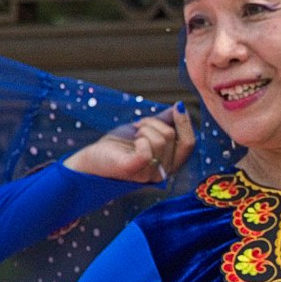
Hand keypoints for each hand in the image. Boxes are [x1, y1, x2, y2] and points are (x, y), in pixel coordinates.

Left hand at [64, 105, 194, 184]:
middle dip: (154, 123)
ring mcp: (148, 174)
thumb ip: (164, 122)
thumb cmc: (118, 146)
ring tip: (132, 134)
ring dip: (143, 128)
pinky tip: (132, 141)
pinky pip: (146, 151)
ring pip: (160, 140)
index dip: (185, 123)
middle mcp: (162, 173)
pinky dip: (139, 139)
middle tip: (138, 126)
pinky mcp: (132, 170)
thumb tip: (180, 108)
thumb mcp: (145, 130)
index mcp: (169, 164)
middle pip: (172, 137)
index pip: (188, 144)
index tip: (178, 107)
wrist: (92, 159)